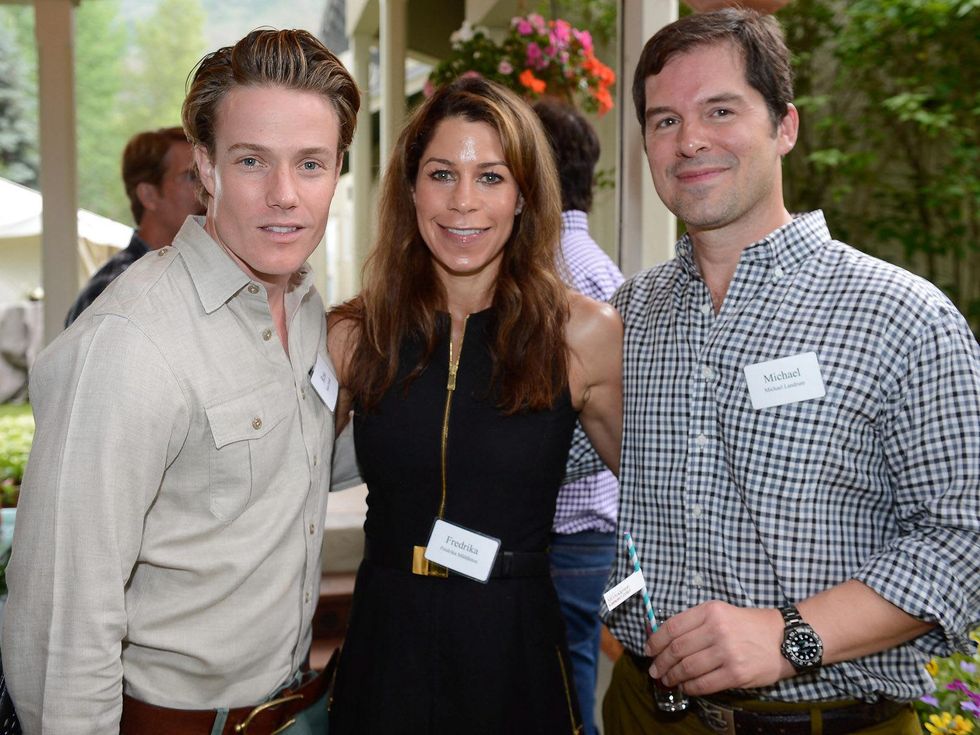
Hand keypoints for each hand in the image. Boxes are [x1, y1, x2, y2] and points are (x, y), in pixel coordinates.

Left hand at [644, 601, 794, 694]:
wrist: (785, 638)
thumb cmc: (750, 625)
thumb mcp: (722, 612)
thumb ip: (696, 623)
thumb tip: (665, 639)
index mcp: (711, 611)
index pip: (672, 626)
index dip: (656, 640)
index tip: (649, 650)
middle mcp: (717, 630)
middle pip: (677, 649)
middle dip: (661, 662)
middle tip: (655, 670)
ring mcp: (726, 652)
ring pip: (687, 668)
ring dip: (672, 676)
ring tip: (668, 680)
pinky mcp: (736, 673)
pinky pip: (704, 684)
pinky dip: (690, 688)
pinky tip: (686, 687)